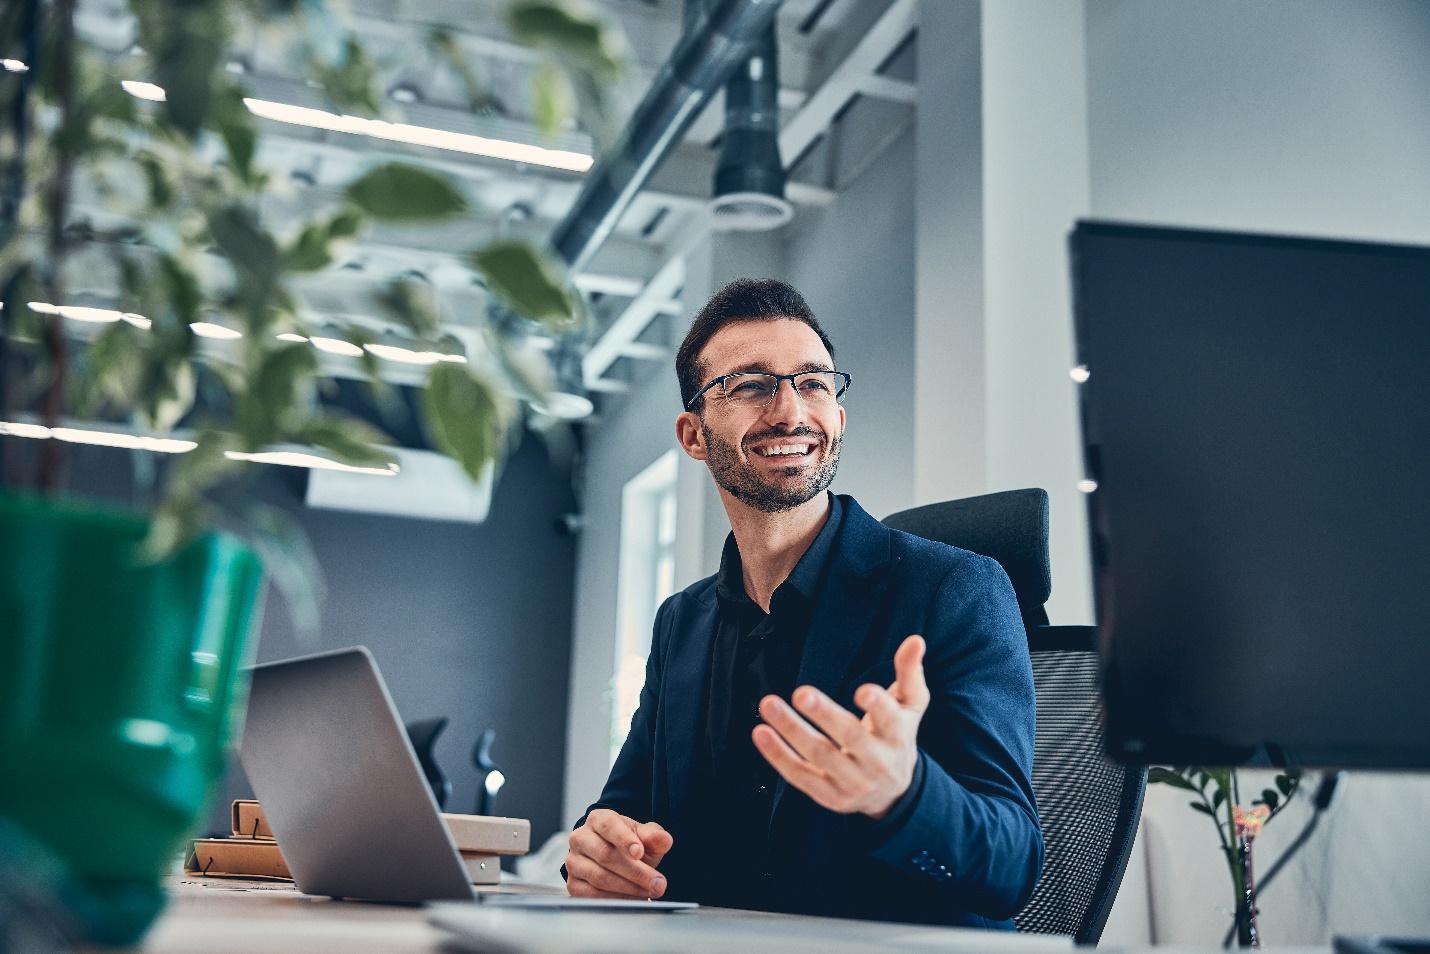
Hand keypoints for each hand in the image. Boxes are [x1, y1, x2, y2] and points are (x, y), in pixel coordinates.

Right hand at [565, 808, 672, 898]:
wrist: (614, 857)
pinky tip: (633, 899)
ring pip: (599, 877)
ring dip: (629, 888)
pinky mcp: (573, 884)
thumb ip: (654, 836)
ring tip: (650, 892)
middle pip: (605, 855)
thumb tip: (664, 840)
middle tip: (658, 883)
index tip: (640, 852)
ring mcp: (574, 862)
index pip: (609, 826)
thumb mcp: (644, 835)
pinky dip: (616, 899)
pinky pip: (593, 895)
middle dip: (636, 871)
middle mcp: (580, 838)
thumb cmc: (629, 843)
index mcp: (597, 819)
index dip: (624, 839)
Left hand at [753, 634, 929, 818]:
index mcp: (897, 735)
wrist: (893, 792)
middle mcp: (877, 761)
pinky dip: (778, 755)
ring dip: (791, 729)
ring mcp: (852, 782)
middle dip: (825, 715)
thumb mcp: (910, 706)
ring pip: (819, 756)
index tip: (863, 691)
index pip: (890, 720)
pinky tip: (761, 733)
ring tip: (769, 704)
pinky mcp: (829, 796)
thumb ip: (909, 672)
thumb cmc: (896, 736)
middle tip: (802, 693)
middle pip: (851, 738)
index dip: (877, 706)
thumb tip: (915, 640)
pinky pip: (800, 775)